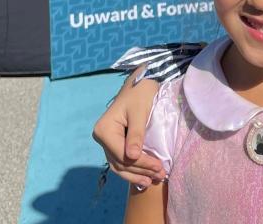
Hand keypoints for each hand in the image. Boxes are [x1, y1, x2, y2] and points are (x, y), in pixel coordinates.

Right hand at [92, 70, 164, 187]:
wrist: (141, 81)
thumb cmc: (141, 93)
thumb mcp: (140, 111)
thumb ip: (136, 134)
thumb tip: (132, 157)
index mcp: (104, 129)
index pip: (122, 155)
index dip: (141, 164)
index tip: (159, 167)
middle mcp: (101, 137)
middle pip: (120, 162)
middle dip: (140, 171)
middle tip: (160, 176)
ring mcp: (107, 141)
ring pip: (119, 165)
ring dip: (136, 174)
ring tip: (153, 181)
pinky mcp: (115, 142)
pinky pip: (121, 160)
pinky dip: (133, 169)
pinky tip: (144, 177)